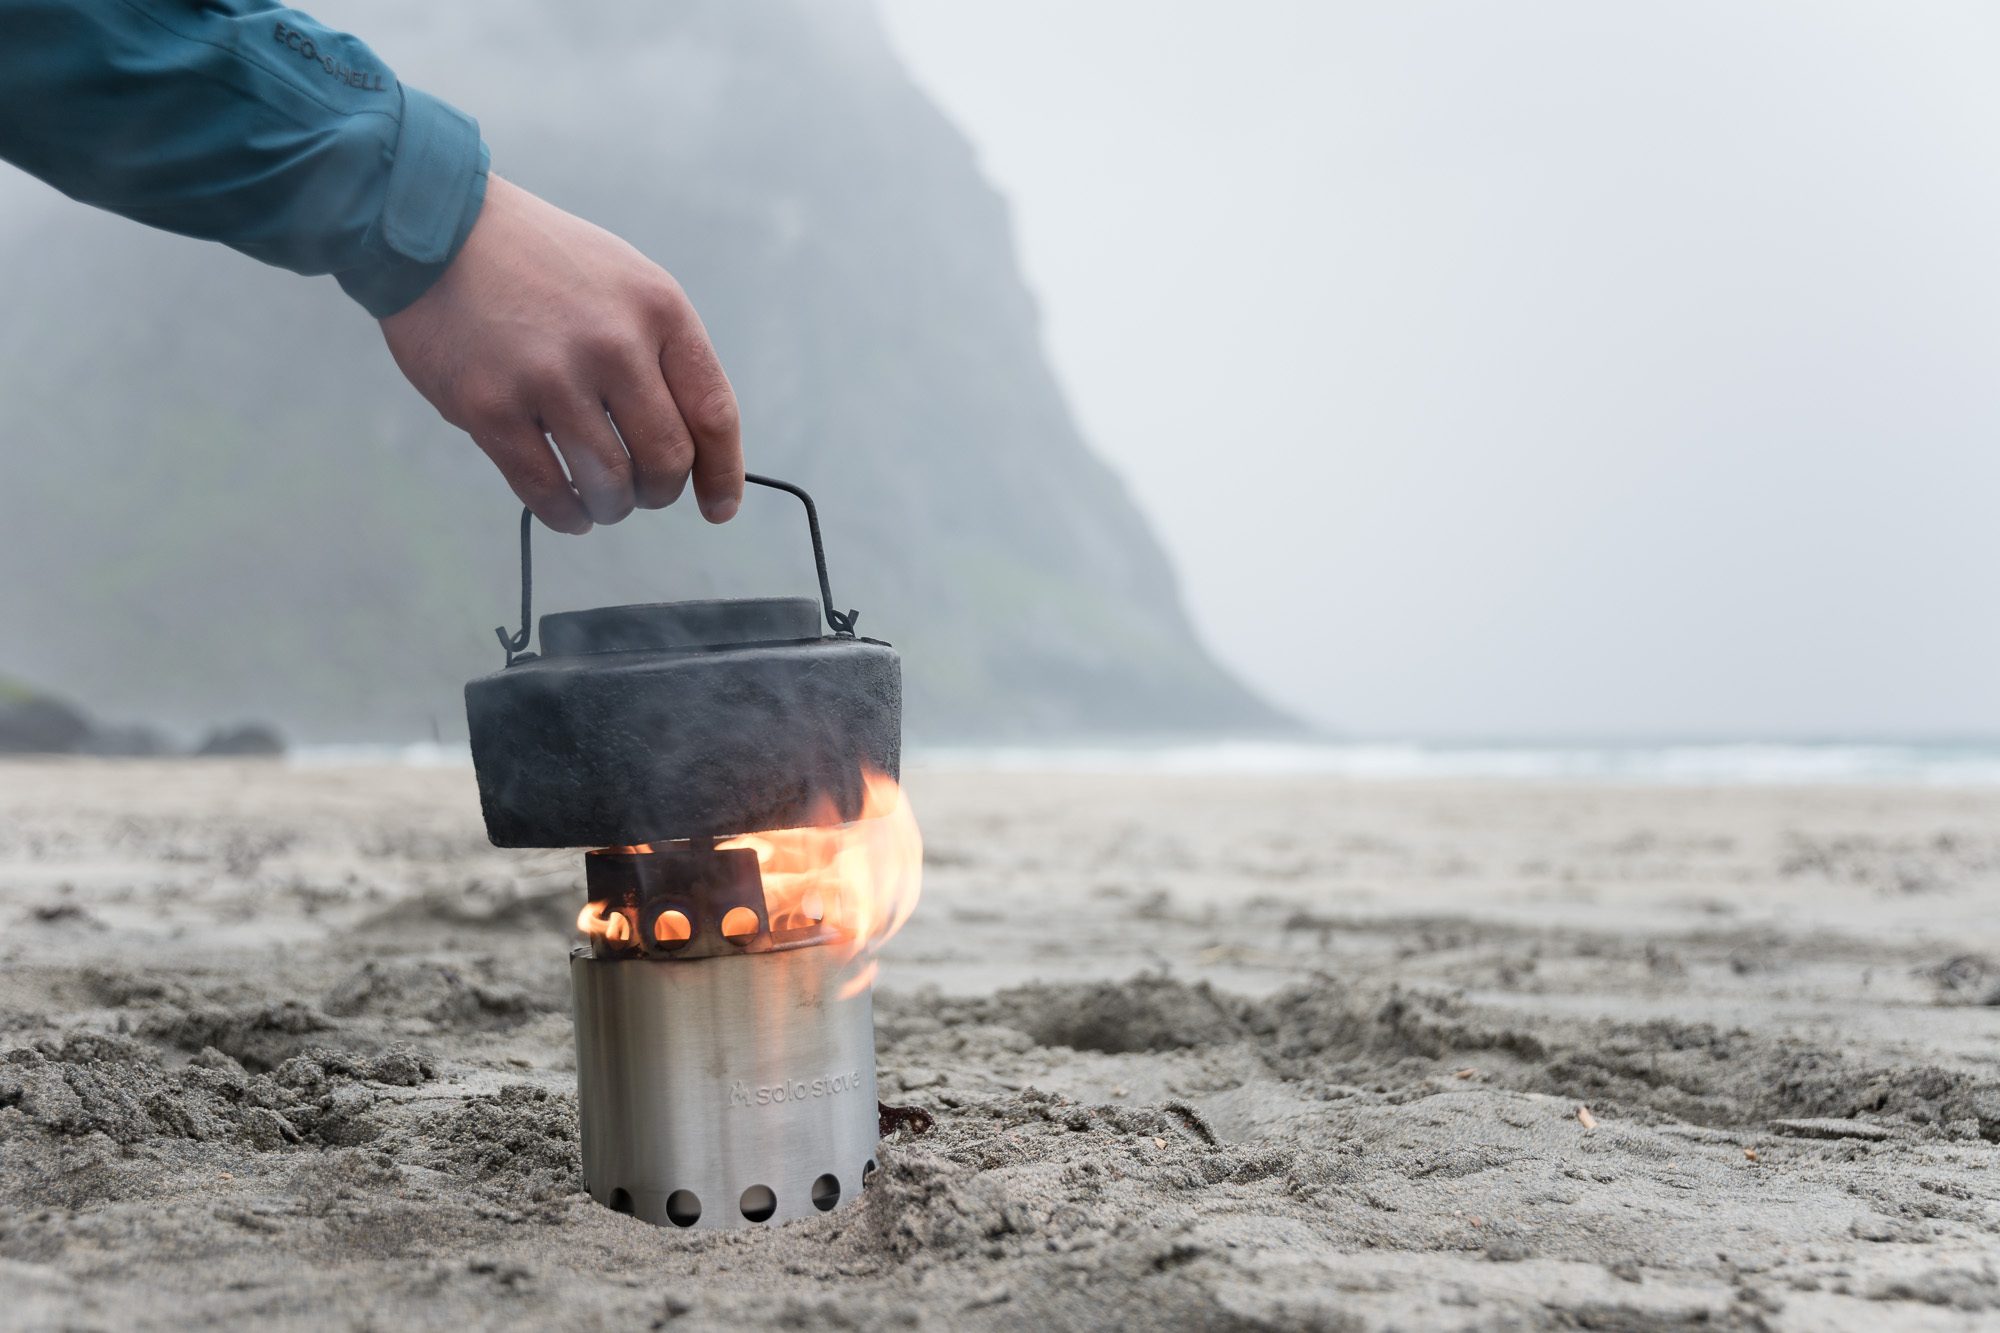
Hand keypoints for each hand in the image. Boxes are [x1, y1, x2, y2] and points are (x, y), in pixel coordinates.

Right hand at [378, 175, 741, 533]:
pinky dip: (567, 516)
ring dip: (612, 507)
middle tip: (643, 492)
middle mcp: (612, 342)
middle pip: (668, 460)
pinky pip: (547, 492)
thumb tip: (695, 445)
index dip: (723, 474)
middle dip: (661, 492)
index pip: (713, 413)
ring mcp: (550, 376)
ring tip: (602, 500)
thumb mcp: (625, 281)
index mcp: (658, 308)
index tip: (719, 508)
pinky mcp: (491, 407)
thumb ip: (662, 352)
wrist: (438, 225)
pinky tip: (570, 511)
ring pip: (611, 485)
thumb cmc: (540, 262)